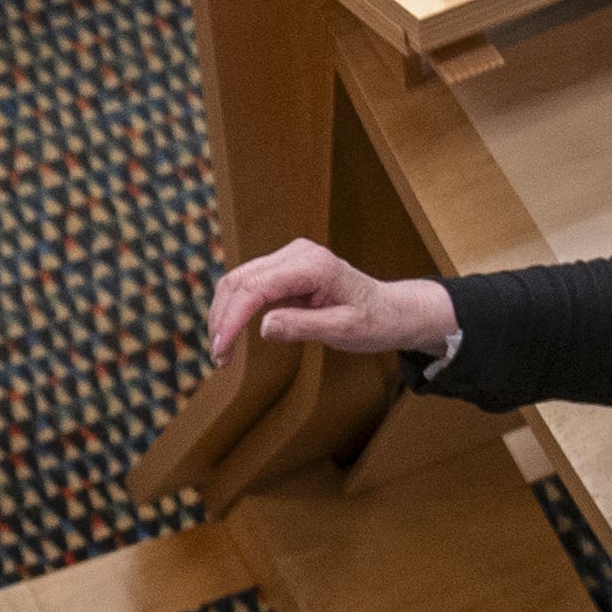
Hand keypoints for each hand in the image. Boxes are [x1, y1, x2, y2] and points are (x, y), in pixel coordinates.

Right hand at [203, 240, 459, 364]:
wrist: (391, 310)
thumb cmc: (375, 320)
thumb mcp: (345, 331)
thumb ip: (304, 326)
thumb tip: (263, 326)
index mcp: (313, 266)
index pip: (256, 288)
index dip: (232, 319)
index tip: (221, 350)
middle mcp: (297, 253)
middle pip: (239, 281)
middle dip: (221, 319)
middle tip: (219, 358)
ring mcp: (289, 257)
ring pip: (238, 281)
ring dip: (223, 315)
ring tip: (222, 352)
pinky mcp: (284, 268)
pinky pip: (248, 284)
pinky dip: (234, 309)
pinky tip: (231, 334)